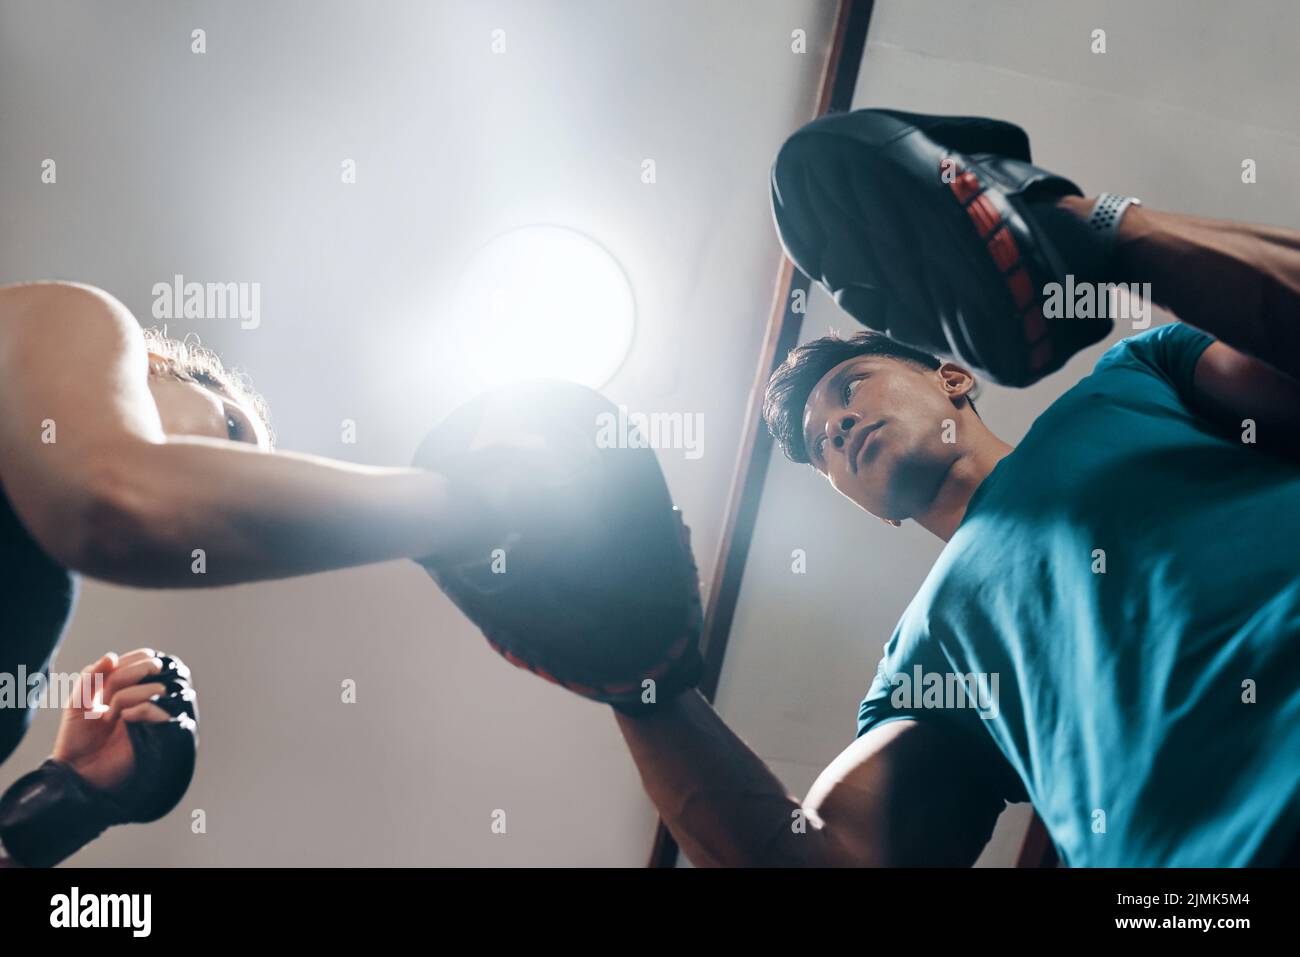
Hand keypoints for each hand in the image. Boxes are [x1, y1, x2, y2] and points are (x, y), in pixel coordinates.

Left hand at [51, 649, 174, 792]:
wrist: (80, 770)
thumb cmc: (76, 739)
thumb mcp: (77, 703)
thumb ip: (91, 677)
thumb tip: (112, 656)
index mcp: (126, 686)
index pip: (142, 658)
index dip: (129, 661)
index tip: (108, 678)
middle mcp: (143, 695)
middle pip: (150, 667)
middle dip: (126, 677)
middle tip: (109, 697)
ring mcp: (153, 712)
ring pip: (153, 686)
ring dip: (126, 698)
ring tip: (113, 716)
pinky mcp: (160, 729)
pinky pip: (154, 706)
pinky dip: (137, 710)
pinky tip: (126, 720)